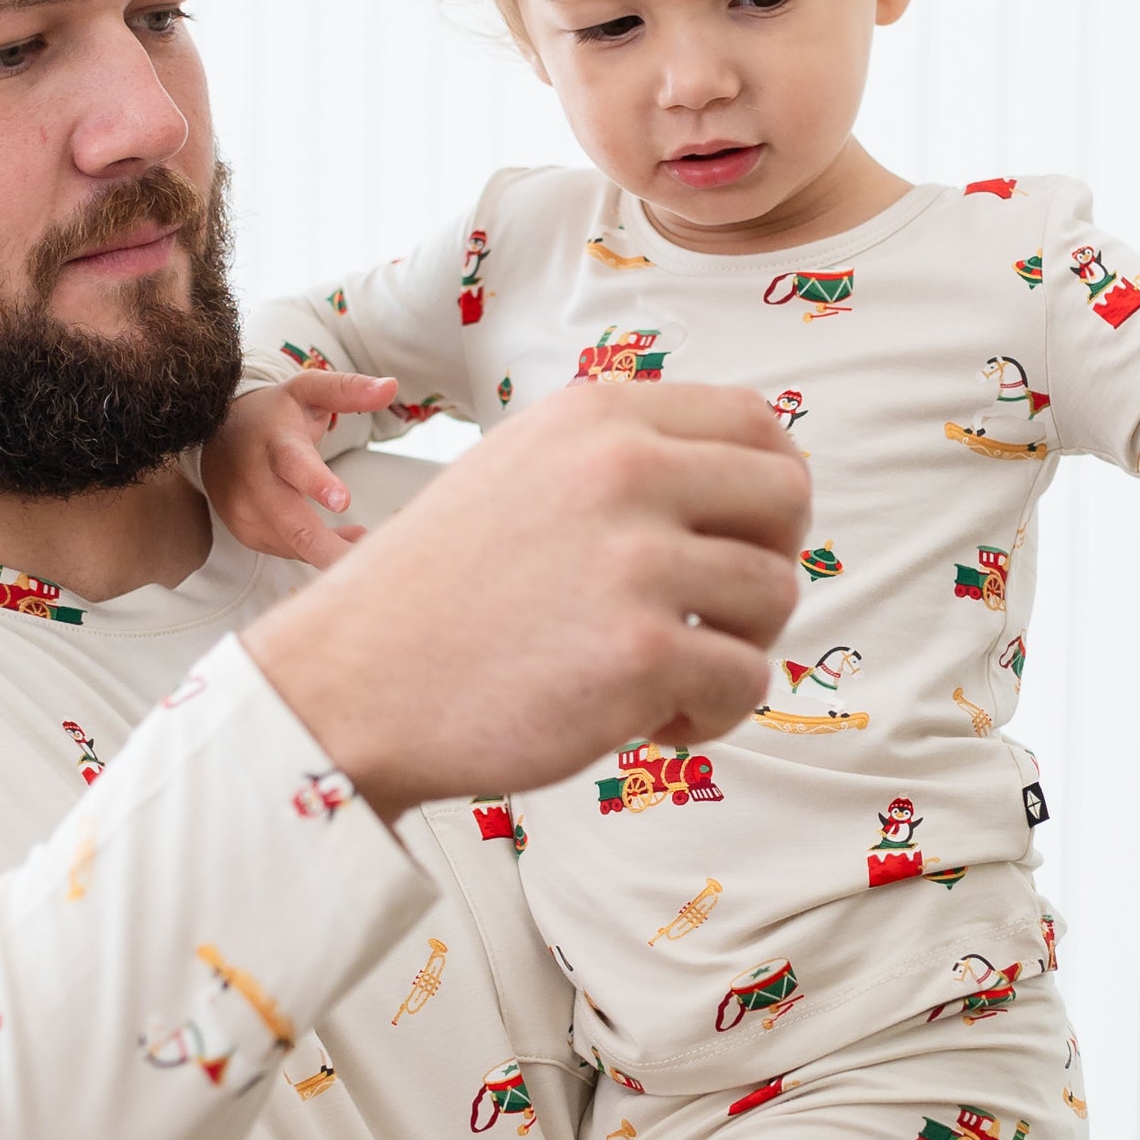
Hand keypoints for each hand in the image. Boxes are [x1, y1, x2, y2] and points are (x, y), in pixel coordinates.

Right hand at [199, 372, 389, 566]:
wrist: (216, 438)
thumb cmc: (274, 415)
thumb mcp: (308, 392)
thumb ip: (348, 390)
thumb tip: (391, 387)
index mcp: (276, 443)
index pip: (294, 463)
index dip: (316, 482)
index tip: (342, 501)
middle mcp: (255, 481)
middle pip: (294, 525)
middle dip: (331, 550)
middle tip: (369, 563)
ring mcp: (247, 511)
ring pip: (298, 545)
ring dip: (335, 552)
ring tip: (368, 543)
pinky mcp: (247, 533)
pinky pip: (292, 551)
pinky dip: (320, 552)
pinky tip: (342, 539)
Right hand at [241, 380, 807, 819]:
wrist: (350, 684)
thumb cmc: (438, 597)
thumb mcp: (522, 474)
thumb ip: (619, 462)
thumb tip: (742, 481)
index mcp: (598, 416)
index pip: (757, 421)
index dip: (771, 490)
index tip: (743, 542)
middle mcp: (624, 468)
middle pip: (789, 499)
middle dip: (769, 565)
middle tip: (715, 619)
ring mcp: (636, 559)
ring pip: (775, 595)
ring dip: (739, 649)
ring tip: (666, 678)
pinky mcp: (642, 651)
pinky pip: (747, 681)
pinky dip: (714, 714)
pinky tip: (652, 724)